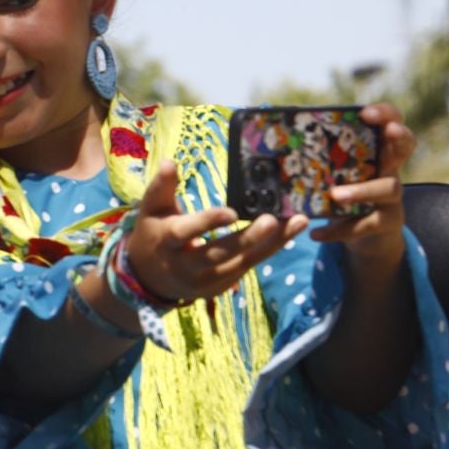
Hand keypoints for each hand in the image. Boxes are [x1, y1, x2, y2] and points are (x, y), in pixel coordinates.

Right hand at [128, 160, 307, 304]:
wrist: (150, 279)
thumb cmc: (154, 234)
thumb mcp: (151, 211)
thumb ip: (161, 188)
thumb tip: (169, 162)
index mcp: (167, 242)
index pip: (187, 232)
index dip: (208, 223)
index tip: (231, 212)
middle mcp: (186, 265)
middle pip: (220, 253)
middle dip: (248, 238)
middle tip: (273, 220)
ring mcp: (206, 279)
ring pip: (242, 262)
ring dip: (273, 243)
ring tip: (298, 222)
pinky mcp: (221, 286)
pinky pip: (249, 266)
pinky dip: (270, 249)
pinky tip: (290, 232)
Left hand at [310, 103, 416, 273]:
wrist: (366, 234)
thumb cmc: (344, 192)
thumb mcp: (335, 173)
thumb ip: (317, 158)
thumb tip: (272, 141)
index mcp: (376, 151)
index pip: (390, 123)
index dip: (385, 114)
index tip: (366, 112)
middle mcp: (390, 168)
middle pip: (405, 146)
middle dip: (399, 136)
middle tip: (388, 131)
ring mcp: (392, 196)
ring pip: (390, 187)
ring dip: (362, 190)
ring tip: (335, 195)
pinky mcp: (387, 222)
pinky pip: (366, 225)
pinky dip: (340, 230)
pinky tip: (316, 233)